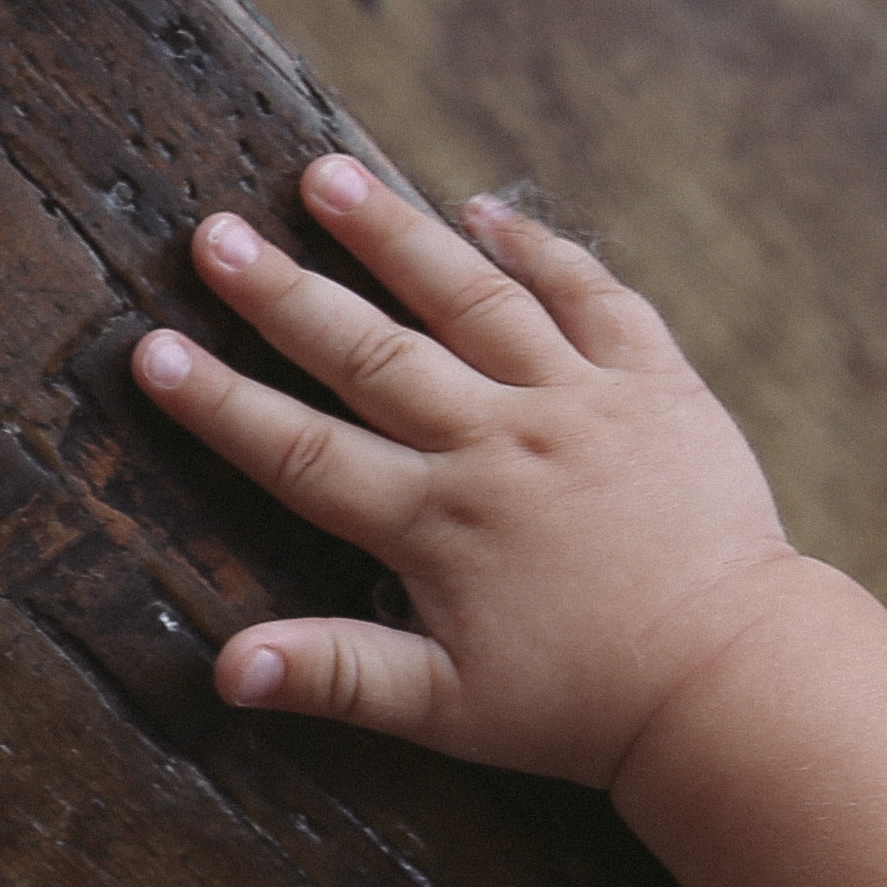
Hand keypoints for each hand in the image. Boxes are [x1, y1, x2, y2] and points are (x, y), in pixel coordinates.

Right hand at [133, 157, 806, 786]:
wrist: (736, 681)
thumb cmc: (582, 707)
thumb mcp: (446, 709)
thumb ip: (334, 673)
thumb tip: (224, 669)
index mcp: (437, 522)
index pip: (301, 452)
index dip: (219, 403)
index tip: (150, 350)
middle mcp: (498, 445)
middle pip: (371, 354)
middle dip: (282, 294)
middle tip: (214, 234)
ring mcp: (579, 404)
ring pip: (473, 300)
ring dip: (396, 236)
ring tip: (326, 176)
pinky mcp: (656, 385)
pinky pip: (593, 297)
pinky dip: (539, 248)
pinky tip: (482, 210)